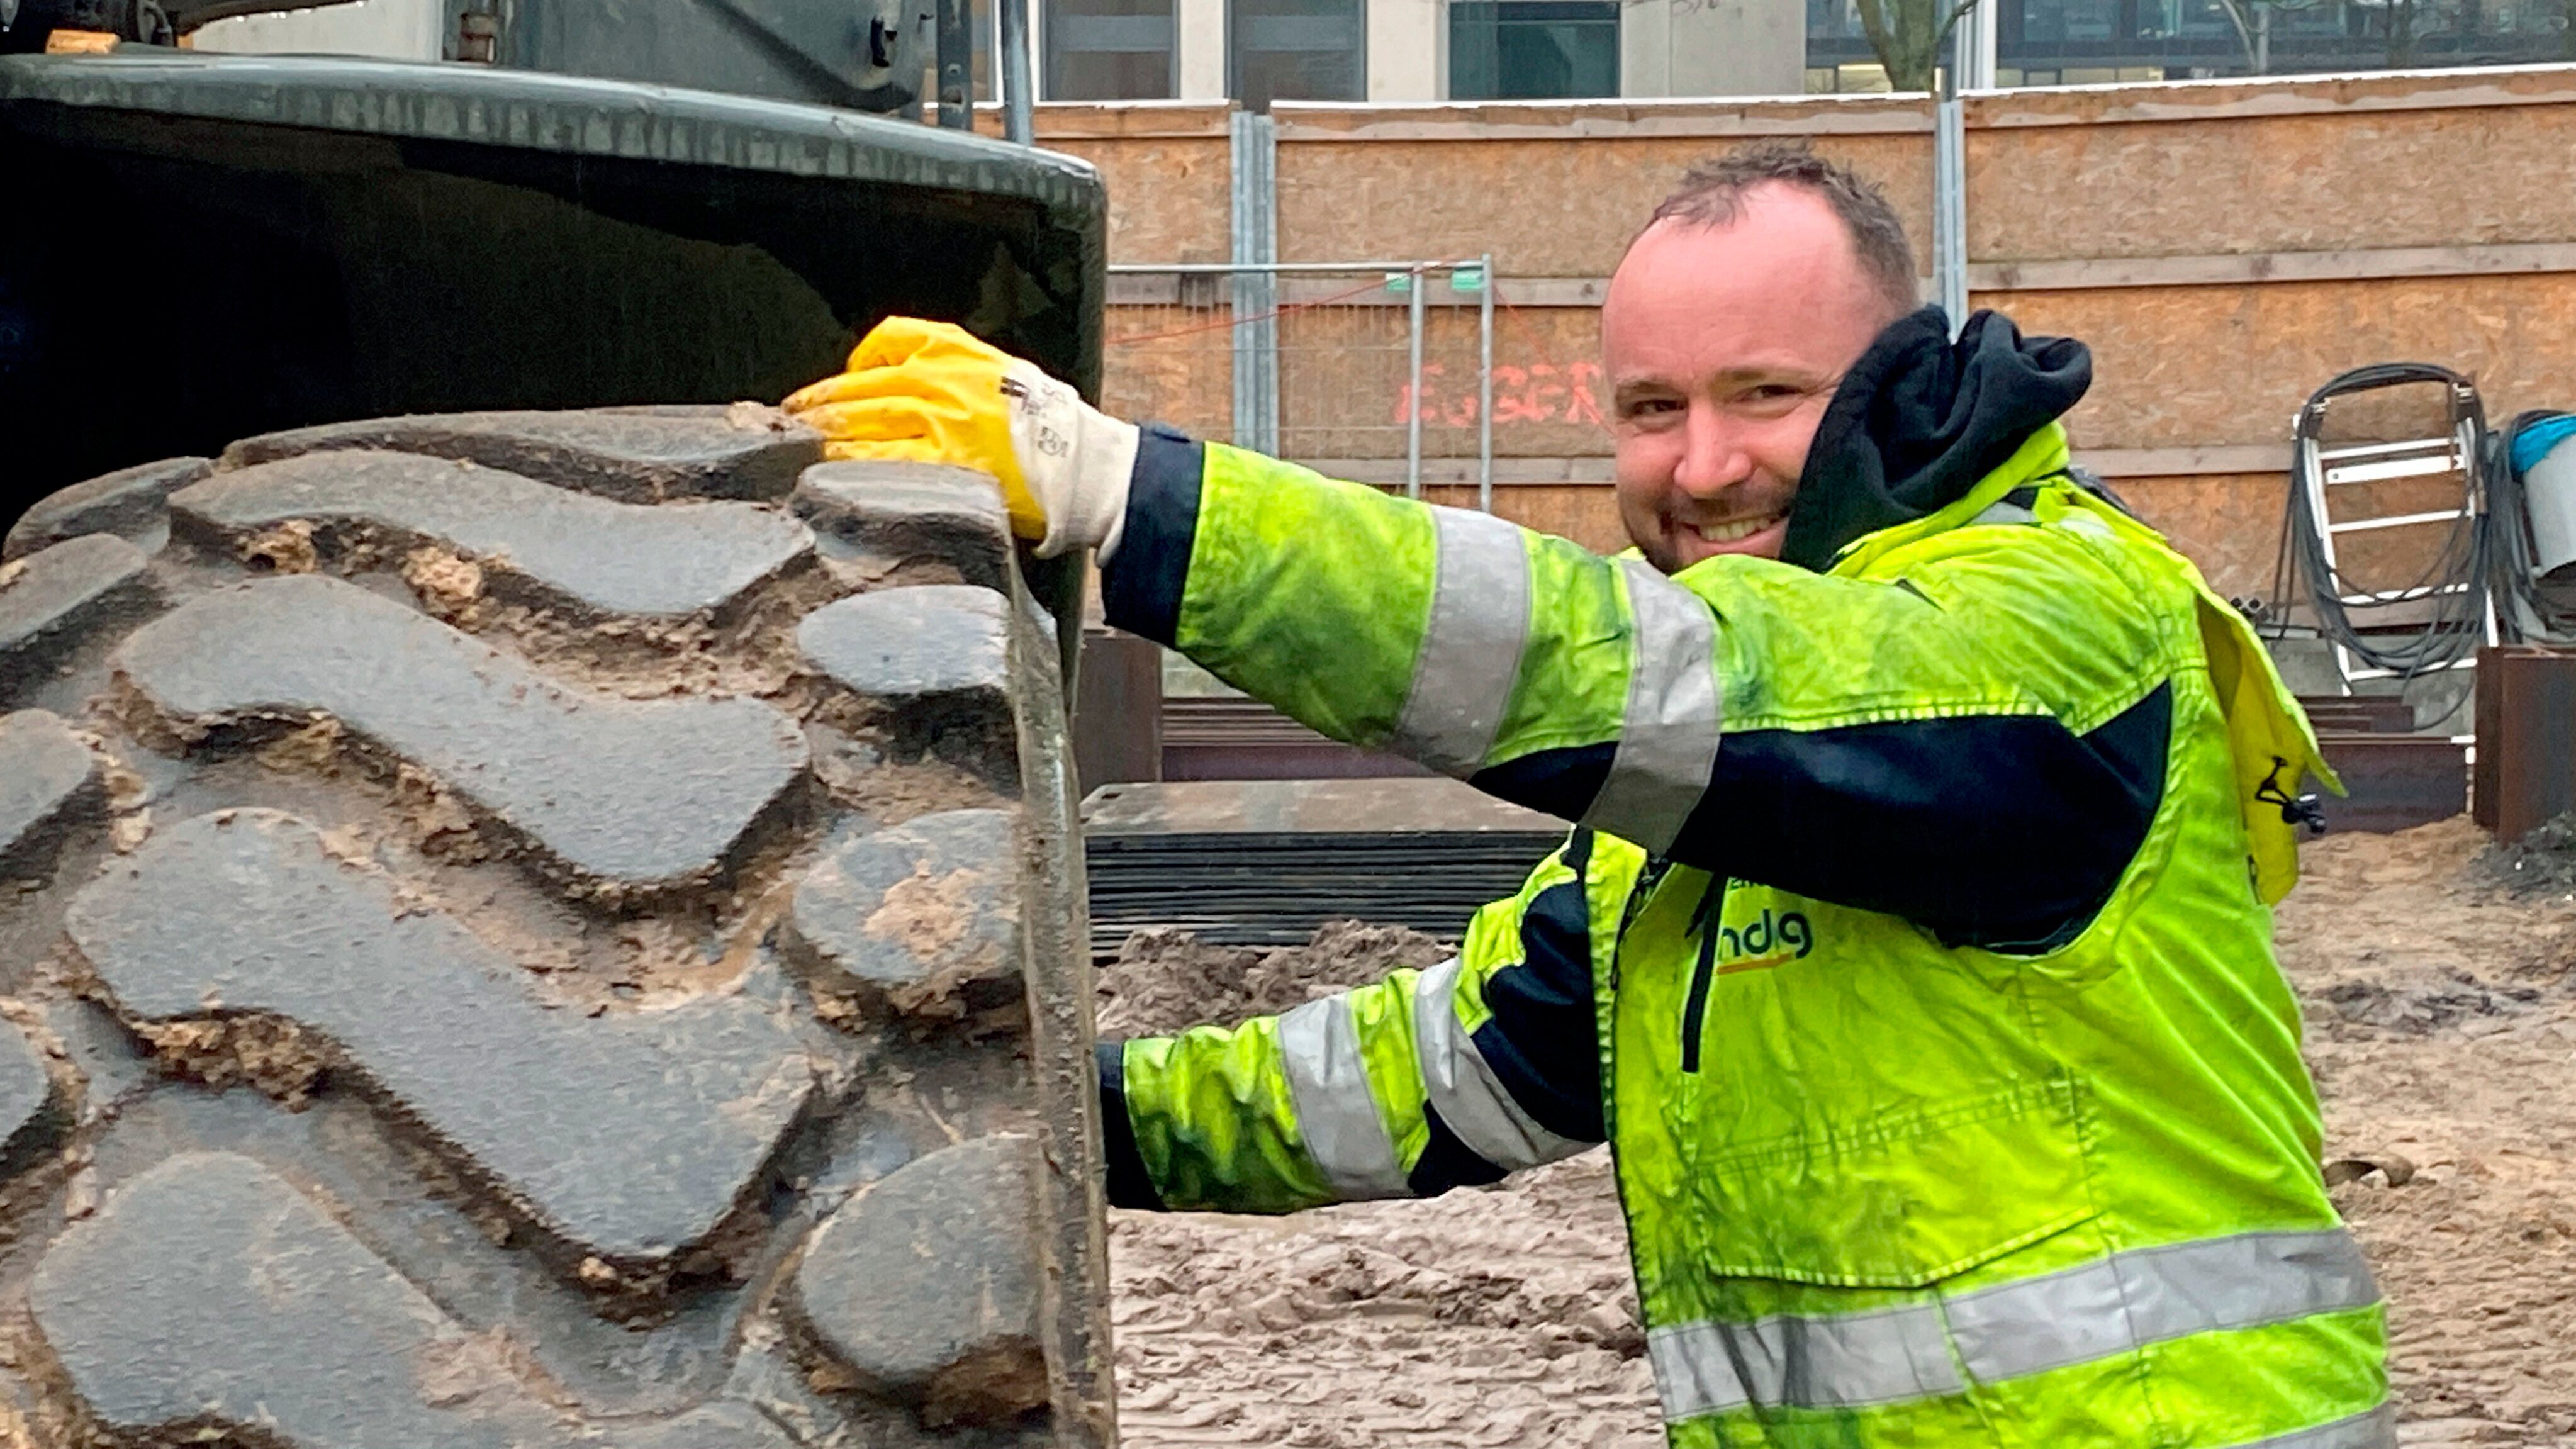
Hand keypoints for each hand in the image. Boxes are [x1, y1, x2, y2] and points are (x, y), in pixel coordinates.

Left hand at [783, 318, 1138, 558]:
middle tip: (794, 419)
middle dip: (820, 403)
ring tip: (802, 444)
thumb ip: (957, 368)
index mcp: (958, 353)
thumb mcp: (1004, 372)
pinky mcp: (941, 463)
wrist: (1082, 465)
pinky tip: (831, 469)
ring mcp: (938, 422)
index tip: (841, 381)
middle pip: (862, 385)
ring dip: (824, 431)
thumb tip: (908, 381)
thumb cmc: (1049, 425)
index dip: (855, 363)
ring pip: (862, 418)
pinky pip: (880, 459)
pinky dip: (848, 462)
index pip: (890, 340)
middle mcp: (942, 380)